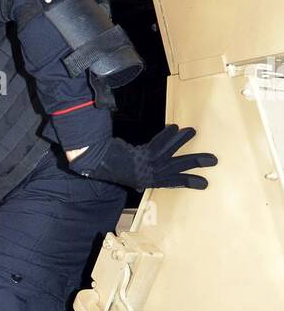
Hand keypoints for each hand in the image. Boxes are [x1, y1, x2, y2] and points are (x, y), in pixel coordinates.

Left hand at [68, 125, 217, 189]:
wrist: (97, 163)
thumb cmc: (111, 168)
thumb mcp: (127, 177)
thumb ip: (139, 177)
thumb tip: (141, 180)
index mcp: (149, 181)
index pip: (174, 182)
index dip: (189, 181)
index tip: (205, 184)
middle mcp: (150, 175)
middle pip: (178, 167)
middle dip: (196, 163)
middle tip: (214, 159)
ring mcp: (147, 165)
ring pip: (170, 152)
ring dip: (182, 140)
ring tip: (193, 131)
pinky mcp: (142, 155)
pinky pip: (158, 144)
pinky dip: (168, 135)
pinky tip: (175, 127)